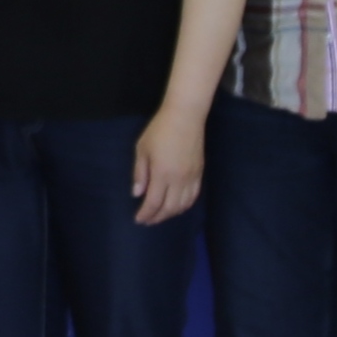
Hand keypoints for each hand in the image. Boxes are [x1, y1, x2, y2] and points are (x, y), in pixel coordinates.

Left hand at [132, 109, 206, 225]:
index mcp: (162, 173)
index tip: (138, 219)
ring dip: (171, 214)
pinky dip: (185, 205)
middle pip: (169, 208)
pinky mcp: (199, 173)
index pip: (153, 202)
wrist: (185, 116)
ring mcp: (191, 177)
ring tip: (160, 215)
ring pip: (183, 205)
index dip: (146, 214)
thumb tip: (137, 193)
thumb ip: (140, 173)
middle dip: (157, 217)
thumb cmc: (159, 130)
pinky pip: (194, 196)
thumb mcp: (142, 149)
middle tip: (148, 220)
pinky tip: (177, 206)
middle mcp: (178, 179)